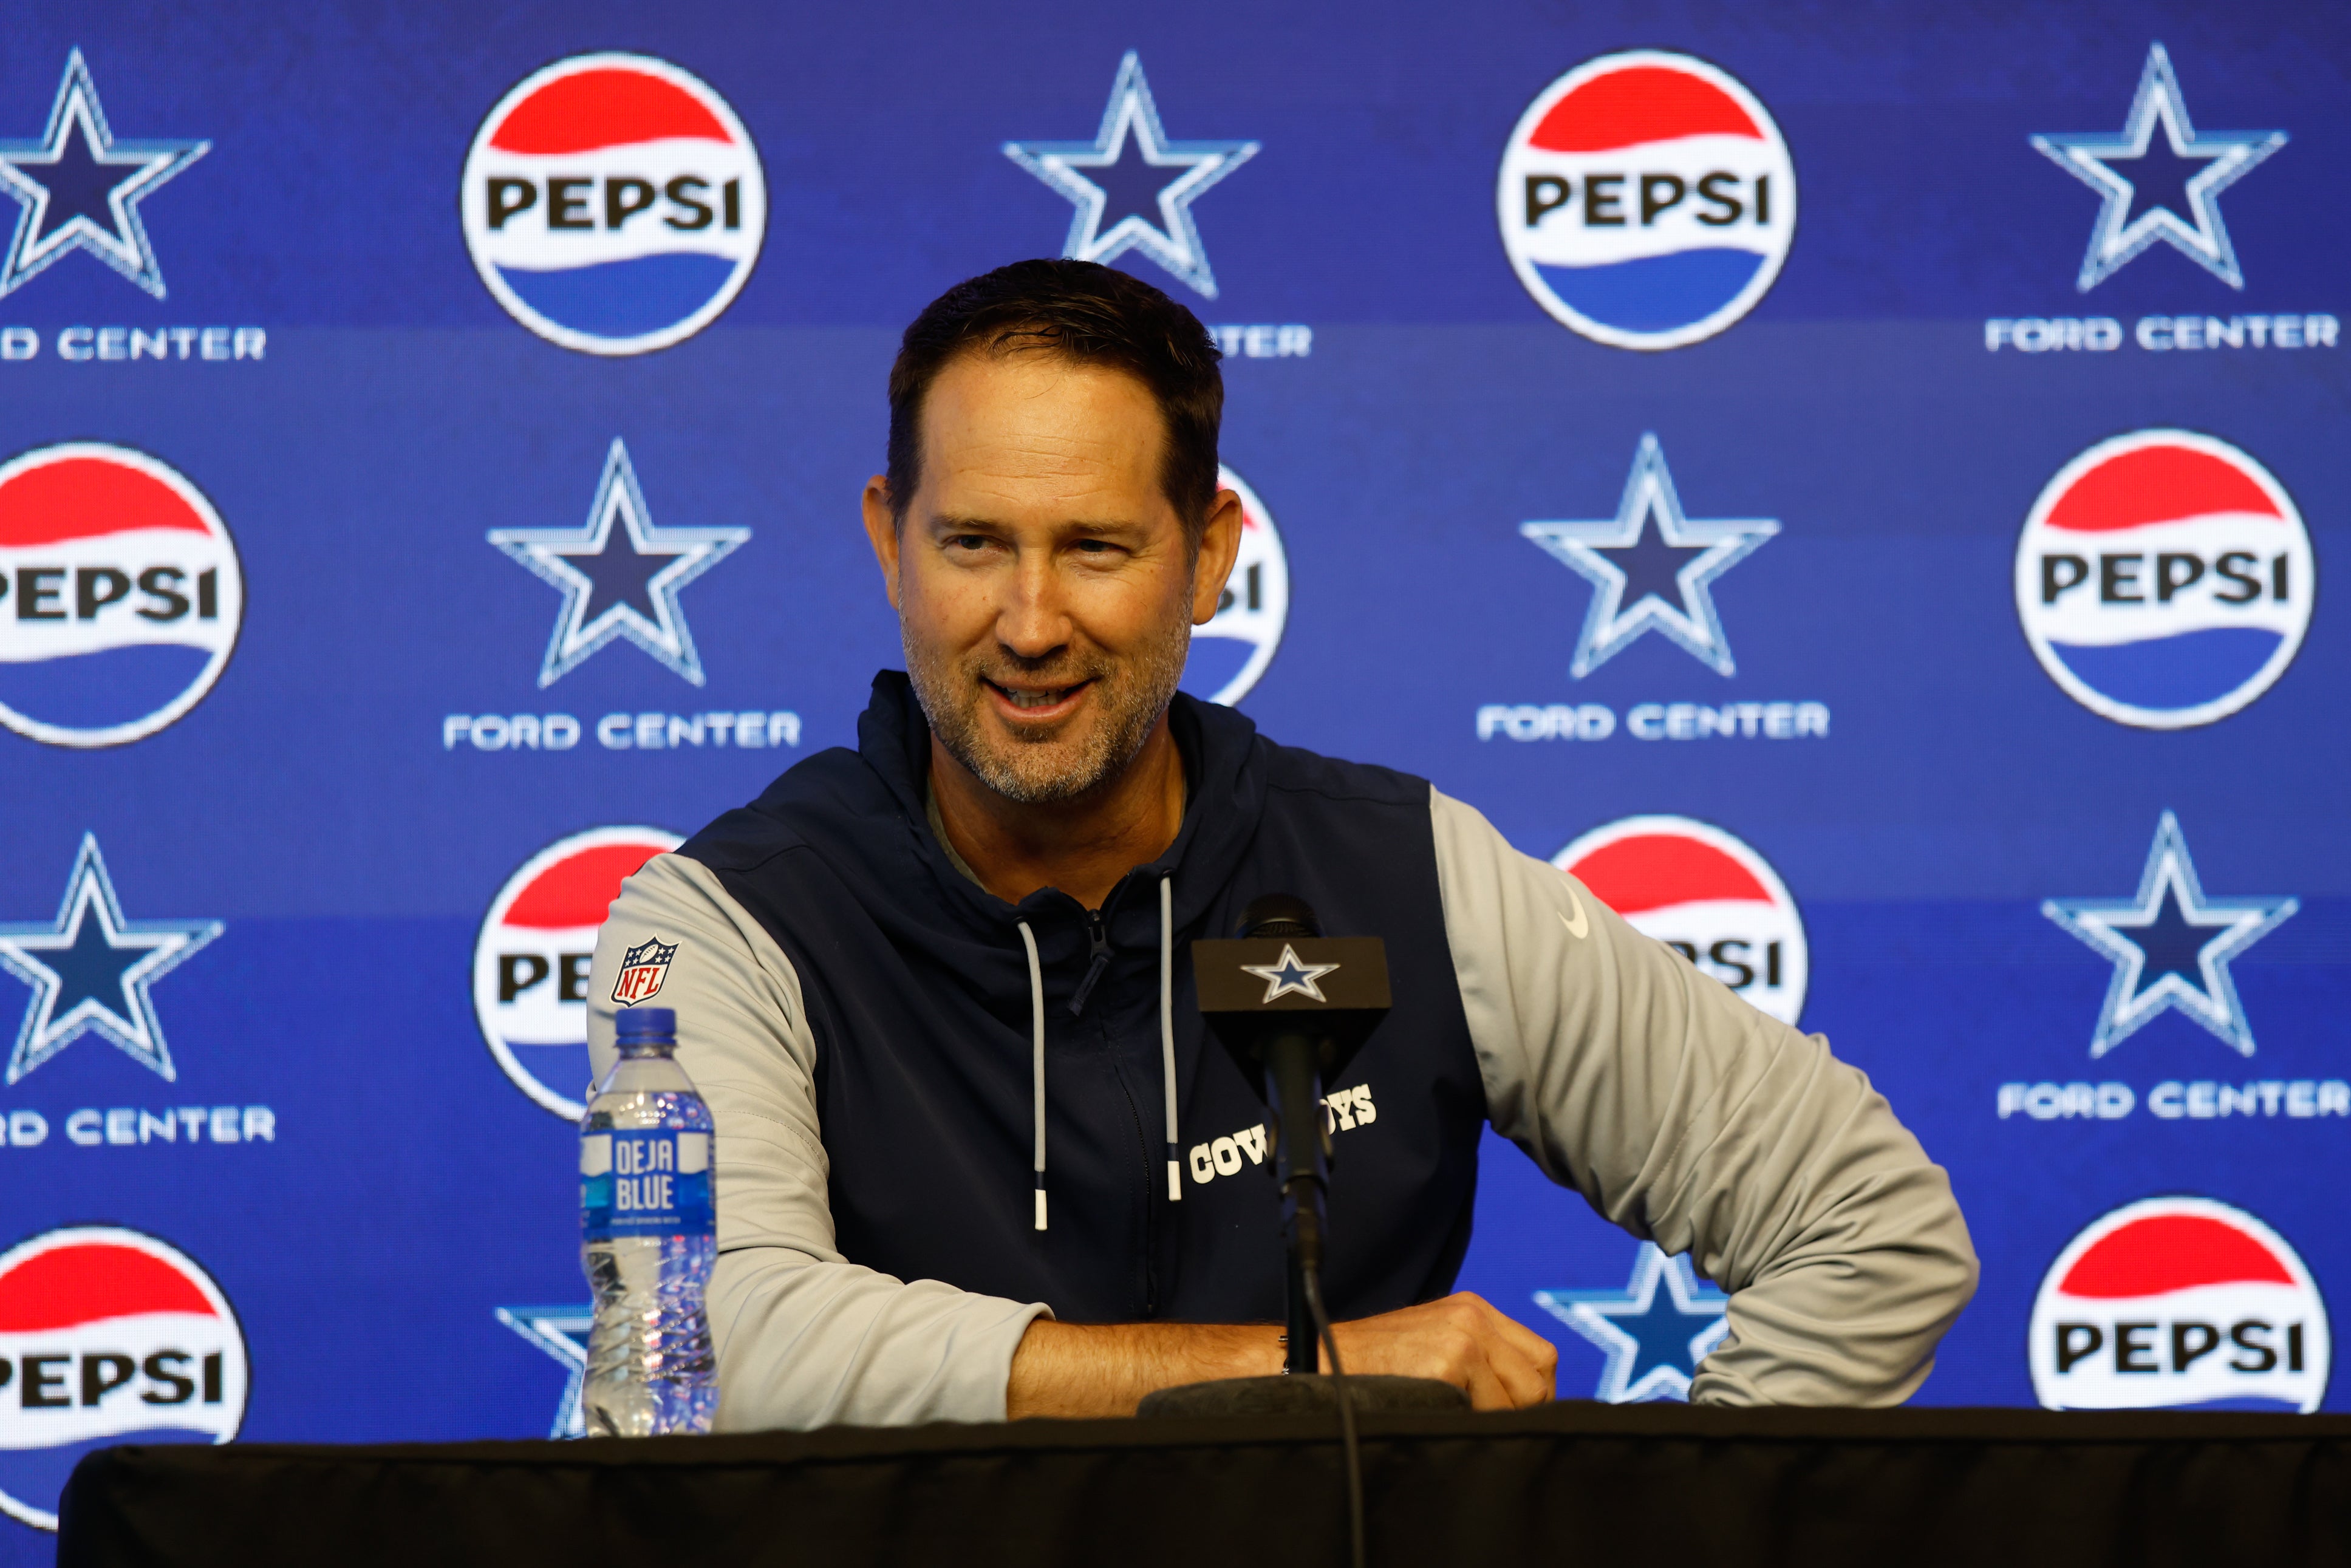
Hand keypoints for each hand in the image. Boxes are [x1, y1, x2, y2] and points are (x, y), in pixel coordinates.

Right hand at [1326, 1292, 1556, 1409]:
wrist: (1321, 1362)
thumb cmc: (1373, 1366)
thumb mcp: (1432, 1343)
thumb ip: (1478, 1359)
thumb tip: (1527, 1403)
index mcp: (1472, 1309)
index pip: (1540, 1357)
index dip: (1532, 1394)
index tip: (1511, 1416)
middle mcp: (1474, 1316)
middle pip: (1539, 1379)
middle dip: (1522, 1411)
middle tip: (1486, 1425)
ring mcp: (1464, 1336)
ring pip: (1524, 1398)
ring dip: (1498, 1419)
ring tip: (1459, 1419)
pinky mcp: (1452, 1361)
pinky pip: (1493, 1412)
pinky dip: (1474, 1424)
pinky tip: (1442, 1418)